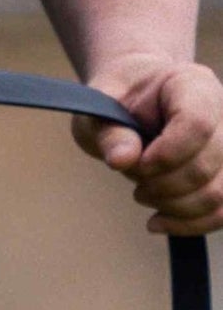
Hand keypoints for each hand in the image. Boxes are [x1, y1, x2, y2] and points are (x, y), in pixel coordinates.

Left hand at [74, 55, 222, 235]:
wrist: (135, 101)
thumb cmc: (117, 103)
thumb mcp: (99, 111)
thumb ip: (111, 134)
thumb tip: (122, 160)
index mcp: (192, 85)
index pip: (198, 124)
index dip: (165, 154)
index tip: (136, 164)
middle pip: (206, 166)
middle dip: (161, 185)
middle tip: (134, 178)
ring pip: (218, 194)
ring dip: (173, 206)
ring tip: (143, 194)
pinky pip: (222, 210)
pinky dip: (189, 224)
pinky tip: (156, 222)